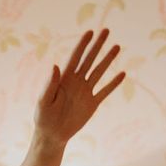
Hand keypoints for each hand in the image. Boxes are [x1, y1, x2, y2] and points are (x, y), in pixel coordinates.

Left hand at [34, 29, 124, 146]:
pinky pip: (105, 91)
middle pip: (89, 60)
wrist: (52, 135)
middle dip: (97, 45)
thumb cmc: (43, 117)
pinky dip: (113, 84)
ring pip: (99, 72)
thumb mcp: (43, 101)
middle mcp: (76, 82)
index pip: (75, 57)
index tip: (90, 32)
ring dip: (107, 60)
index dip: (82, 45)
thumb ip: (50, 84)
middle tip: (106, 30)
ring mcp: (85, 92)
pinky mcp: (92, 104)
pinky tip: (122, 74)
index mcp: (64, 79)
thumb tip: (54, 65)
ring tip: (117, 46)